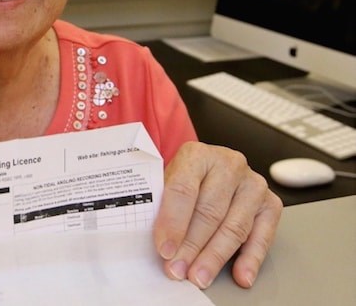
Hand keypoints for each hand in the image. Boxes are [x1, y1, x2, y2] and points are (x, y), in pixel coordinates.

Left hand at [153, 141, 281, 288]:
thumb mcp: (165, 183)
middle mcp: (228, 164)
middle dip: (191, 246)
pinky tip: (241, 275)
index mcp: (197, 155)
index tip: (165, 249)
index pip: (183, 189)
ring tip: (200, 276)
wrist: (206, 171)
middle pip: (209, 212)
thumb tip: (160, 244)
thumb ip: (161, 206)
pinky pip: (262, 236)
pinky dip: (251, 259)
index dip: (173, 222)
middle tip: (178, 270)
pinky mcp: (270, 203)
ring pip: (234, 227)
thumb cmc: (183, 181)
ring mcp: (252, 183)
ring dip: (215, 257)